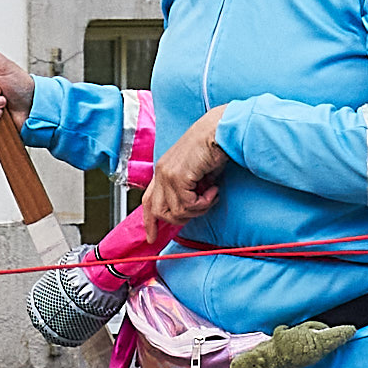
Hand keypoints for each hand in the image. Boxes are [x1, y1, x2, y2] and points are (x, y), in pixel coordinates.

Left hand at [146, 110, 231, 224]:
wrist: (220, 130)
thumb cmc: (213, 146)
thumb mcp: (197, 173)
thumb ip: (189, 189)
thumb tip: (191, 208)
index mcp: (163, 170)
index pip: (148, 201)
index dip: (149, 221)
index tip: (151, 237)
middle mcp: (161, 172)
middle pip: (159, 212)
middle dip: (182, 217)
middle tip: (202, 206)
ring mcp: (167, 174)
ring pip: (176, 212)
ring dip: (198, 208)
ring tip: (211, 193)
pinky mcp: (177, 176)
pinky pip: (188, 205)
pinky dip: (204, 202)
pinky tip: (213, 189)